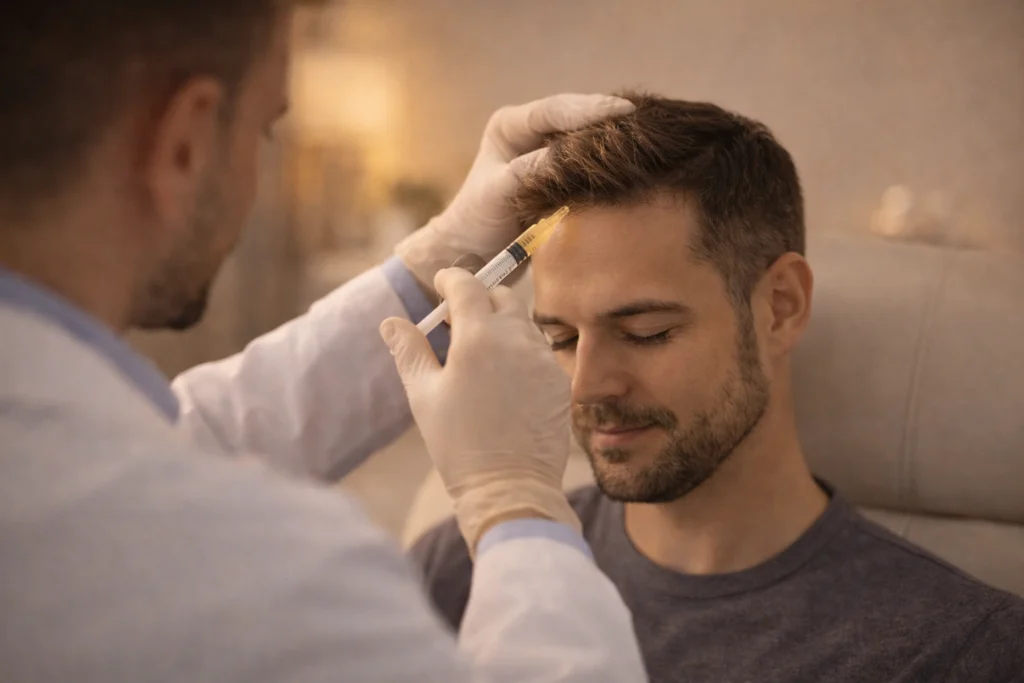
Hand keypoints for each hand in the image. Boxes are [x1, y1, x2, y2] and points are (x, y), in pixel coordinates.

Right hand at [379, 268, 576, 553]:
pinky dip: (521, 352)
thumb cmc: (459, 444)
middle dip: (480, 299)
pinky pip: (539, 351)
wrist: (511, 488)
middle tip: (457, 323)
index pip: (467, 285)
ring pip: (522, 323)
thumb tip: (392, 322)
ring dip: (502, 326)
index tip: (441, 283)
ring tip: (481, 356)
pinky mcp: (559, 380)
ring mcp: (544, 359)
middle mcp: (517, 339)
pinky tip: (505, 380)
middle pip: (501, 297)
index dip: (451, 279)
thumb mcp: (423, 395)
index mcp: (478, 337)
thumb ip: (410, 351)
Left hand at [395, 94, 634, 299]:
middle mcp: (532, 134)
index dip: (590, 109)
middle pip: (577, 119)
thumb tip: (568, 155)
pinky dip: (609, 167)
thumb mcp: (498, 192)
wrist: (472, 255)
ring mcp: (549, 156)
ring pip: (587, 142)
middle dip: (608, 121)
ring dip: (613, 143)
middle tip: (645, 125)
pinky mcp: (563, 180)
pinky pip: (590, 167)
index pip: (554, 110)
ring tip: (647, 140)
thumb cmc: (476, 221)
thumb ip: (528, 170)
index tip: (623, 110)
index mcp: (510, 126)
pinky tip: (634, 166)